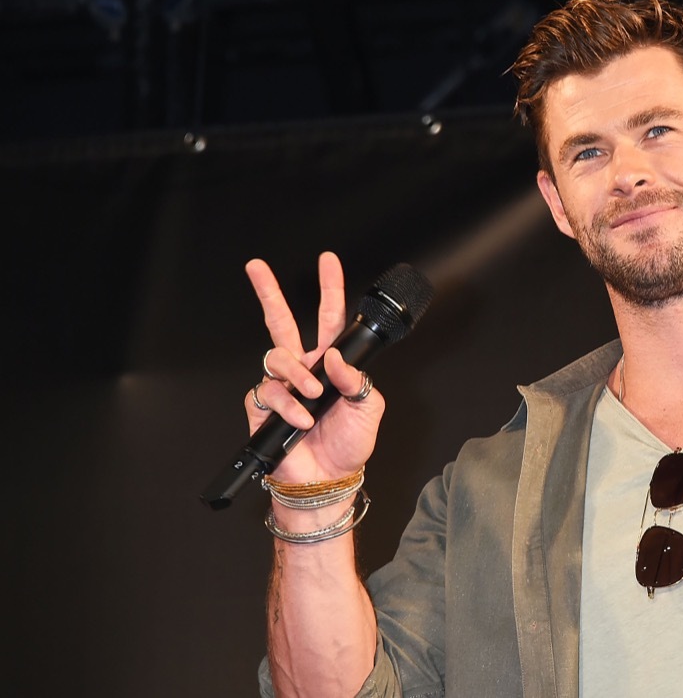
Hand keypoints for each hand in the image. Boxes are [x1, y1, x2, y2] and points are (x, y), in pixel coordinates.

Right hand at [243, 251, 383, 482]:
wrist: (329, 479)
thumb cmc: (350, 444)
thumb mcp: (368, 407)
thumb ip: (356, 378)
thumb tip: (335, 357)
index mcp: (329, 364)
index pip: (329, 319)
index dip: (329, 289)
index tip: (328, 261)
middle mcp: (303, 370)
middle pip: (280, 322)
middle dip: (268, 292)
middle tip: (256, 266)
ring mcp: (282, 387)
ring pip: (277, 358)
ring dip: (297, 375)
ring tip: (313, 396)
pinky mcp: (263, 408)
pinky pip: (269, 393)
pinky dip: (289, 406)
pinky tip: (303, 420)